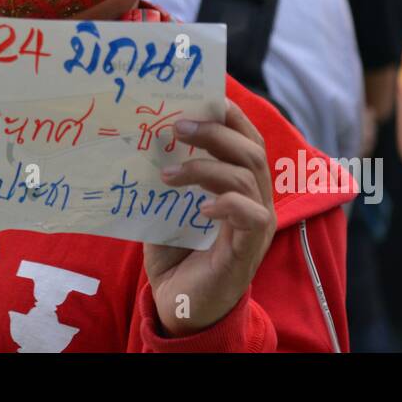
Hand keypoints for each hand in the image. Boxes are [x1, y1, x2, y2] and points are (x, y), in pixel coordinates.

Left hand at [143, 97, 275, 336]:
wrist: (180, 305)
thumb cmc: (176, 253)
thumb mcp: (168, 205)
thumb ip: (167, 174)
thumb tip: (144, 137)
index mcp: (241, 184)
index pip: (247, 138)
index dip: (231, 114)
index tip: (202, 95)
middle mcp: (256, 200)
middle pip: (251, 150)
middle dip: (215, 132)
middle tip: (177, 126)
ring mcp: (257, 224)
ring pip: (246, 176)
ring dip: (205, 166)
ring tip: (169, 172)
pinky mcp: (249, 249)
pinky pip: (249, 215)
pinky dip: (226, 203)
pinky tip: (199, 206)